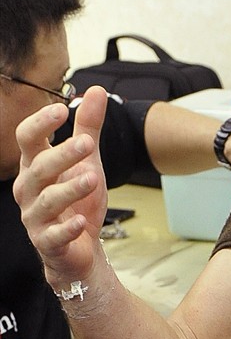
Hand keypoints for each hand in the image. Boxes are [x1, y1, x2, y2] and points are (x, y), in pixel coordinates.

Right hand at [13, 85, 108, 287]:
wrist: (80, 247)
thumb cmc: (78, 200)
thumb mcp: (87, 161)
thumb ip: (88, 128)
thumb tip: (96, 91)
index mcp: (35, 165)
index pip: (27, 139)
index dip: (41, 124)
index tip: (61, 110)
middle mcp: (30, 189)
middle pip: (39, 168)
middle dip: (63, 155)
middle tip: (88, 144)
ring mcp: (36, 217)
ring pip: (47, 200)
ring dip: (70, 189)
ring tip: (93, 179)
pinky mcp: (47, 241)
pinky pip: (53, 235)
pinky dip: (66, 228)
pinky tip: (80, 222)